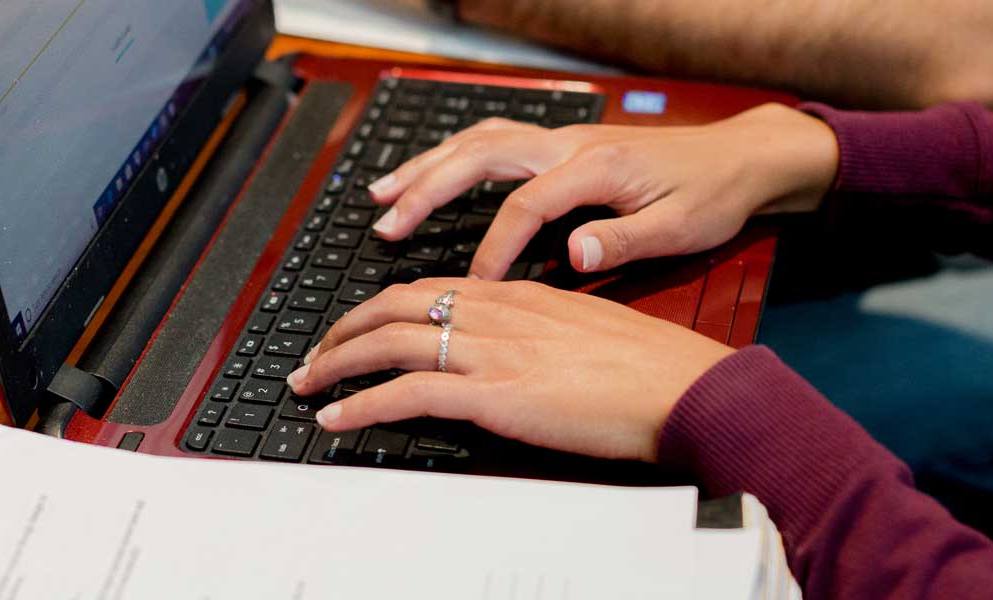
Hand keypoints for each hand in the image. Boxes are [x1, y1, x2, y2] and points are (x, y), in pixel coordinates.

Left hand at [285, 278, 735, 461]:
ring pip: (390, 340)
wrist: (685, 386)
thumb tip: (515, 352)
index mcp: (521, 295)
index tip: (360, 324)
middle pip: (397, 303)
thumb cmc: (653, 368)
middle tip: (317, 352)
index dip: (385, 305)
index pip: (434, 288)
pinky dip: (363, 404)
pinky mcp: (494, 393)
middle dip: (345, 327)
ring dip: (337, 362)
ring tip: (307, 383)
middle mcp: (498, 312)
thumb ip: (542, 333)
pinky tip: (337, 418)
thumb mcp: (589, 332)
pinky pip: (408, 393)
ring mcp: (493, 350)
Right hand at [365, 103, 837, 279]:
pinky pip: (495, 143)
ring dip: (428, 166)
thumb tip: (573, 254)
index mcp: (596, 166)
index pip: (524, 204)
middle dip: (427, 189)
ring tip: (382, 195)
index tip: (471, 290)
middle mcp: (571, 144)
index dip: (492, 247)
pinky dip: (454, 159)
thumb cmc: (714, 196)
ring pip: (480, 141)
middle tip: (384, 224)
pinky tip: (431, 178)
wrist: (741, 159)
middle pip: (481, 156)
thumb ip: (624, 241)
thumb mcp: (681, 229)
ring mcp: (565, 140)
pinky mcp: (565, 146)